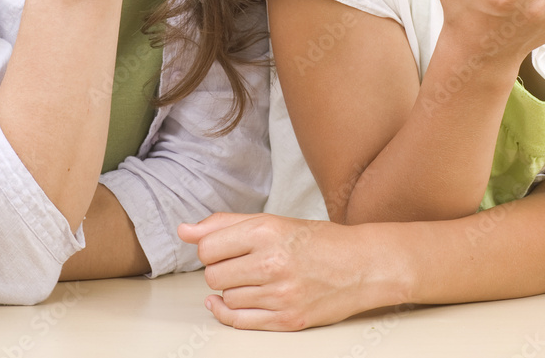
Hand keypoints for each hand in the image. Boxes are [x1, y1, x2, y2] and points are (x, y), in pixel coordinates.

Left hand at [179, 213, 391, 330]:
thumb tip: (183, 230)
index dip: (210, 248)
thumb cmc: (315, 241)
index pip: (208, 246)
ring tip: (251, 277)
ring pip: (226, 297)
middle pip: (214, 275)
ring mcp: (280, 295)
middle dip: (219, 269)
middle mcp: (272, 262)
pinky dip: (228, 312)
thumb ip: (224, 225)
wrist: (361, 265)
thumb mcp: (271, 221)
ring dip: (231, 289)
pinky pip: (239, 322)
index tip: (221, 247)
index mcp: (267, 231)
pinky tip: (230, 301)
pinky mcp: (287, 321)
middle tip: (237, 262)